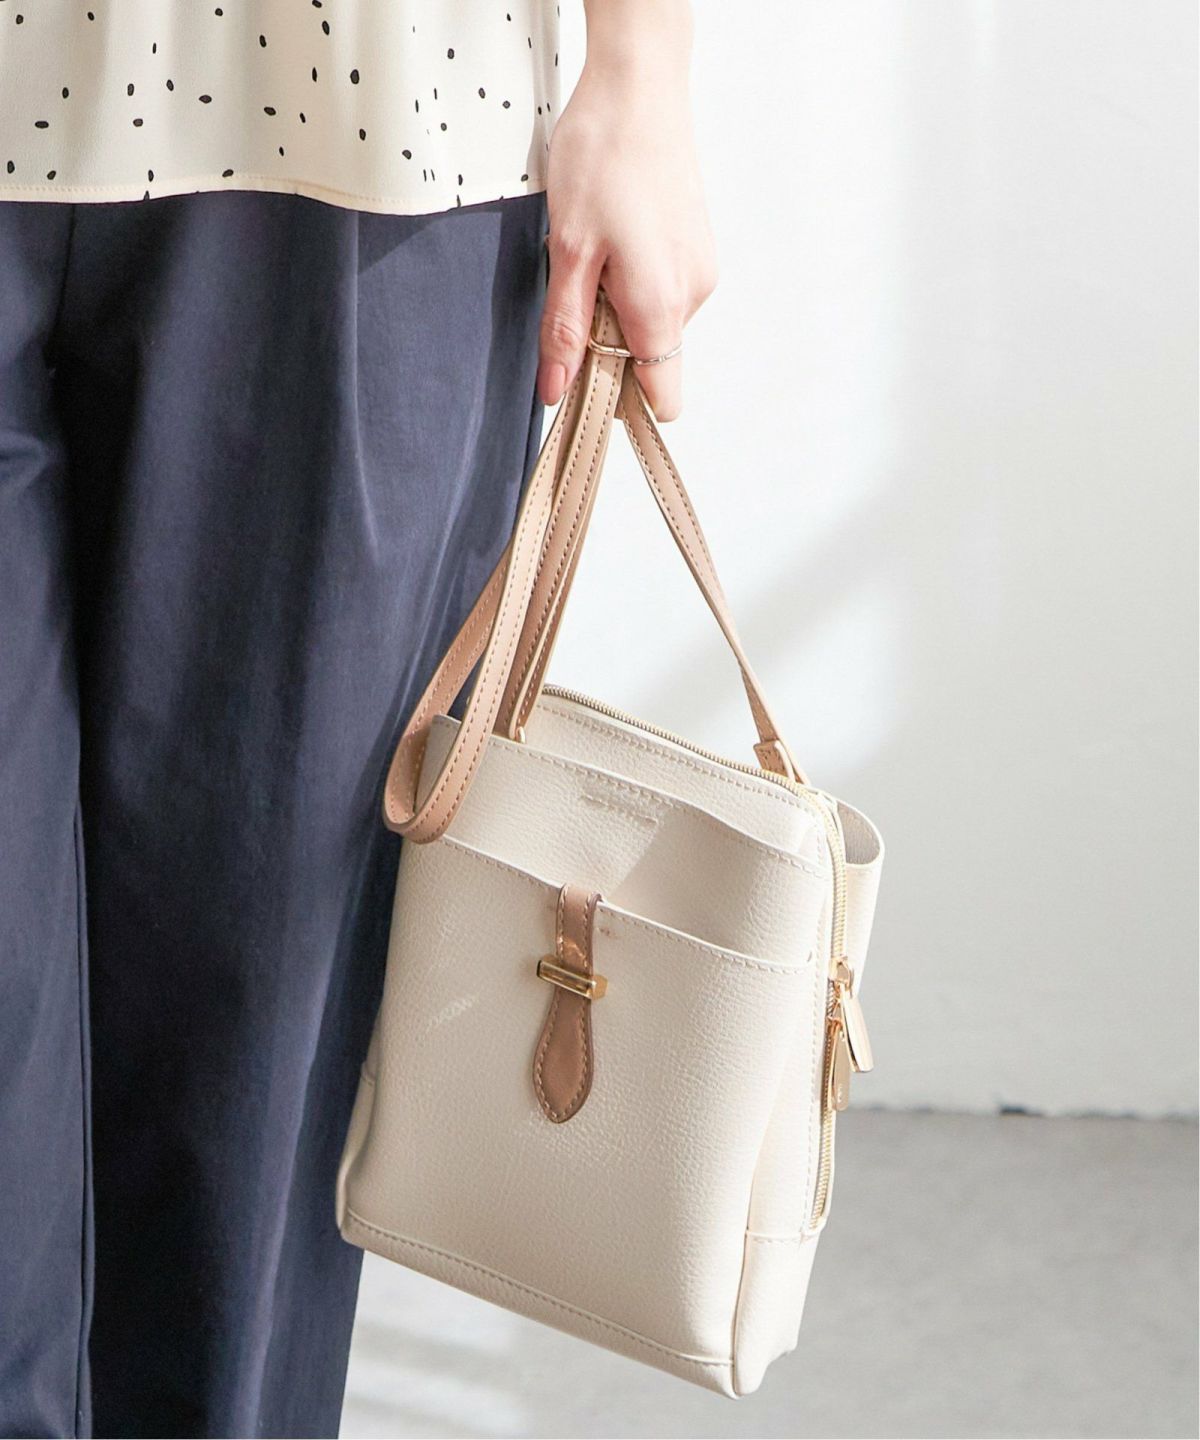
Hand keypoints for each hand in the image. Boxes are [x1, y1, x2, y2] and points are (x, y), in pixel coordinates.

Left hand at [537, 0, 714, 421]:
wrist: (640, 85)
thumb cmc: (603, 156)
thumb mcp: (568, 248)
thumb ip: (565, 328)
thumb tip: (557, 391)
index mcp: (661, 306)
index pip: (662, 399)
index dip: (621, 406)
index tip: (584, 390)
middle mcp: (692, 295)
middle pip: (650, 361)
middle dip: (609, 345)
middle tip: (575, 289)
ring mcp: (699, 269)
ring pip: (653, 323)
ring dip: (618, 307)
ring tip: (594, 250)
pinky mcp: (696, 247)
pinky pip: (663, 290)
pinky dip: (633, 280)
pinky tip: (614, 235)